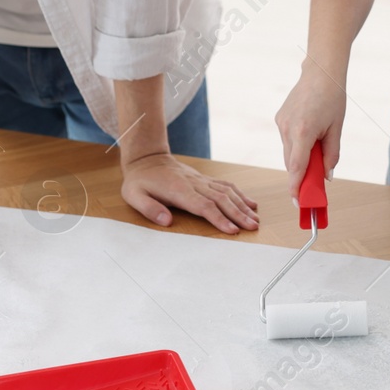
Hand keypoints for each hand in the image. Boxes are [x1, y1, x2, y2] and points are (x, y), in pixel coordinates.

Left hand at [121, 152, 258, 233]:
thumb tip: (166, 221)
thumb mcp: (133, 195)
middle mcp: (194, 184)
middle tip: (252, 227)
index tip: (232, 230)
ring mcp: (201, 180)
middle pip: (221, 199)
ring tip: (255, 220)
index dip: (218, 218)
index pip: (203, 205)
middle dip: (238, 214)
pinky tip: (251, 204)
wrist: (147, 159)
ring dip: (242, 206)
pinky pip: (226, 185)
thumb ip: (149, 208)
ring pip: (227, 191)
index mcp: (179, 190)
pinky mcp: (204, 179)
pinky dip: (240, 194)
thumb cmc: (140, 181)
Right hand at [274, 63, 346, 200]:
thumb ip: (330, 155)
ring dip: (299, 161)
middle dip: (300, 177)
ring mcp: (281, 123)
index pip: (296, 167)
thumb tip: (326, 176)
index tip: (298, 202)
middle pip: (291, 163)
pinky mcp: (279, 119)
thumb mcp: (336, 129)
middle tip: (312, 190)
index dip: (296, 187)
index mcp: (303, 131)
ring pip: (288, 153)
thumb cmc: (332, 98)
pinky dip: (296, 148)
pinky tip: (308, 140)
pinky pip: (287, 141)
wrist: (320, 72)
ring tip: (316, 157)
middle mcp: (287, 128)